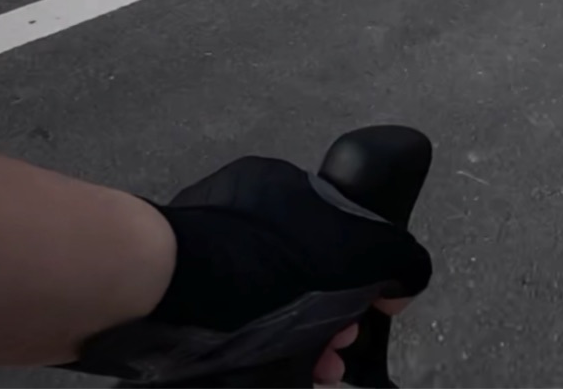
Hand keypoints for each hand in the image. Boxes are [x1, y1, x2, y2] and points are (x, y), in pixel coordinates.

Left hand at [72, 155, 431, 383]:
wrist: (156, 289)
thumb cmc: (261, 260)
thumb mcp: (360, 249)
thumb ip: (398, 257)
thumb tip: (406, 281)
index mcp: (285, 192)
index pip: (338, 238)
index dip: (361, 282)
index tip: (361, 320)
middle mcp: (246, 219)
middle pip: (306, 277)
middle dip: (331, 320)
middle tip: (333, 356)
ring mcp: (206, 258)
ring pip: (267, 307)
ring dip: (296, 343)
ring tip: (308, 374)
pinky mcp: (174, 299)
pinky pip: (228, 326)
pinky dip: (250, 351)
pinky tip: (261, 371)